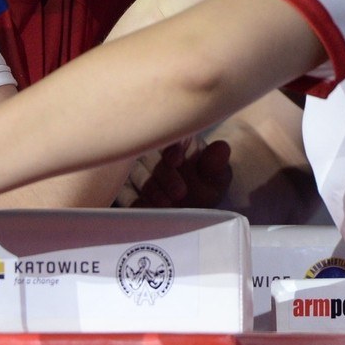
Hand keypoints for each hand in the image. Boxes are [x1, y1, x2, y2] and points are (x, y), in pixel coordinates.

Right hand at [118, 137, 232, 208]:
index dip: (171, 146)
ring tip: (165, 205)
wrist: (190, 210)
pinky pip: (123, 189)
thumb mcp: (215, 179)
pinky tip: (145, 210)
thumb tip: (221, 147)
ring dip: (150, 187)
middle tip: (180, 193)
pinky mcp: (124, 184)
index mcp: (178, 137)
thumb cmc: (203, 188)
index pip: (170, 135)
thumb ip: (216, 164)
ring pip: (135, 171)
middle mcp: (153, 146)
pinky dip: (133, 200)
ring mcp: (135, 165)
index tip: (175, 160)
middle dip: (164, 174)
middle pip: (150, 152)